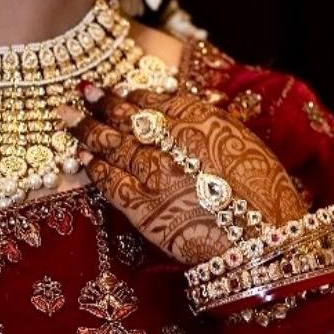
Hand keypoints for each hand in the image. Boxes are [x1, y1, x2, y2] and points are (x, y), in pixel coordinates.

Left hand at [55, 83, 305, 267]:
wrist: (265, 242)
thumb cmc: (266, 195)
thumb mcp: (242, 143)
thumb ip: (208, 126)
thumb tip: (183, 115)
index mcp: (198, 120)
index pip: (155, 101)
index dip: (134, 97)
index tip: (124, 94)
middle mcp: (170, 140)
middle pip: (127, 117)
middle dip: (102, 102)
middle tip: (83, 91)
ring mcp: (153, 172)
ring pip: (111, 144)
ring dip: (87, 129)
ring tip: (67, 116)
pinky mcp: (142, 207)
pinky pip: (109, 181)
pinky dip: (93, 167)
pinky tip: (82, 158)